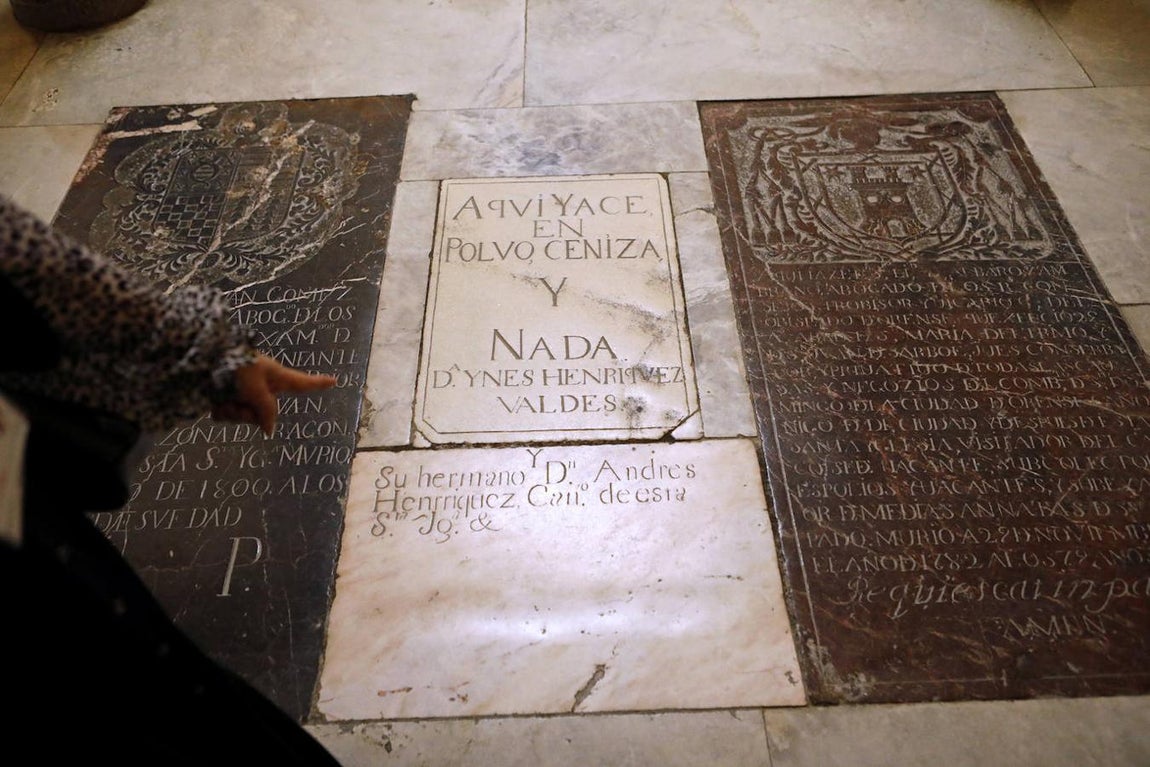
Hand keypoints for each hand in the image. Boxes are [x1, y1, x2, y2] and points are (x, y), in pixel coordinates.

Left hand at [211, 354, 336, 435]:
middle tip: (238, 399)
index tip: (335, 380)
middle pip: (265, 413)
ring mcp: (243, 391)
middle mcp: (260, 385)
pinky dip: (220, 410)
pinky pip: (227, 415)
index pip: (302, 383)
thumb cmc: (233, 367)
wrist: (198, 359)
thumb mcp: (255, 388)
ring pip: (243, 417)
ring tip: (222, 396)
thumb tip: (270, 429)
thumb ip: (266, 410)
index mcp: (274, 376)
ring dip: (232, 411)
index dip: (319, 383)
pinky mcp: (225, 396)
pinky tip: (212, 400)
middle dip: (249, 413)